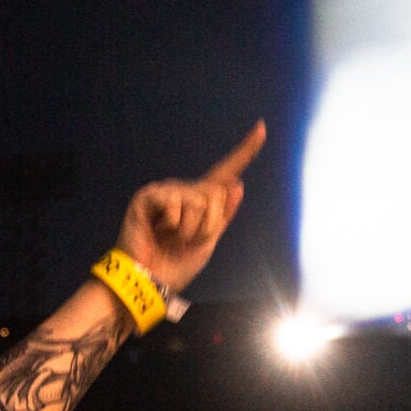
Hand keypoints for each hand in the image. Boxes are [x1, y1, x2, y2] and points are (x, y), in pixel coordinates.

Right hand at [113, 125, 262, 296]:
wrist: (150, 283)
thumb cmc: (175, 265)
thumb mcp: (208, 243)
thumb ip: (222, 215)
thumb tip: (238, 183)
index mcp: (201, 200)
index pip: (226, 173)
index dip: (245, 151)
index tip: (262, 127)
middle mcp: (184, 191)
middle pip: (217, 193)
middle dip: (208, 225)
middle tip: (185, 241)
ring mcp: (166, 192)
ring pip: (199, 201)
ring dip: (191, 229)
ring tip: (170, 239)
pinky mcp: (149, 196)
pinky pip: (176, 203)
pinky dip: (174, 225)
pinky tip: (158, 231)